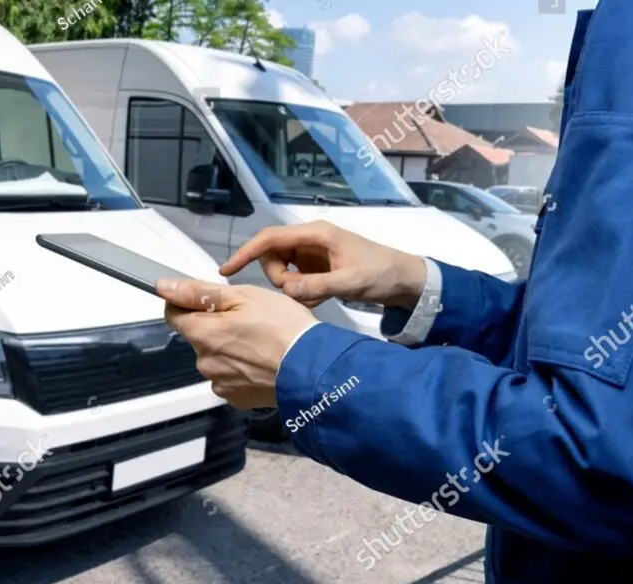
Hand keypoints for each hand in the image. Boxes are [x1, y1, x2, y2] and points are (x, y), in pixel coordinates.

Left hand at [156, 278, 317, 408]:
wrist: (314, 368)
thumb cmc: (284, 328)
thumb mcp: (243, 296)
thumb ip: (199, 292)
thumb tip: (164, 287)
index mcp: (203, 333)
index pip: (173, 315)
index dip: (186, 303)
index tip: (206, 299)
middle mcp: (205, 362)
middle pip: (198, 337)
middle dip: (215, 327)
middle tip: (248, 320)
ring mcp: (220, 382)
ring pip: (215, 358)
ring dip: (230, 349)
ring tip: (260, 342)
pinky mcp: (237, 398)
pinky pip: (230, 378)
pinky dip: (242, 369)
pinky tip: (262, 361)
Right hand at [220, 220, 427, 309]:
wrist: (405, 280)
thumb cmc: (382, 274)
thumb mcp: (350, 282)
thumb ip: (317, 286)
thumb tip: (285, 290)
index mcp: (316, 234)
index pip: (270, 239)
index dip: (245, 253)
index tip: (227, 271)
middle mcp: (310, 240)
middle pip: (272, 256)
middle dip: (278, 278)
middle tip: (299, 294)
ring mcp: (313, 254)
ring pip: (282, 270)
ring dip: (290, 287)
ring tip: (314, 299)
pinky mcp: (317, 267)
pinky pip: (295, 279)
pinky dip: (300, 292)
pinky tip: (318, 299)